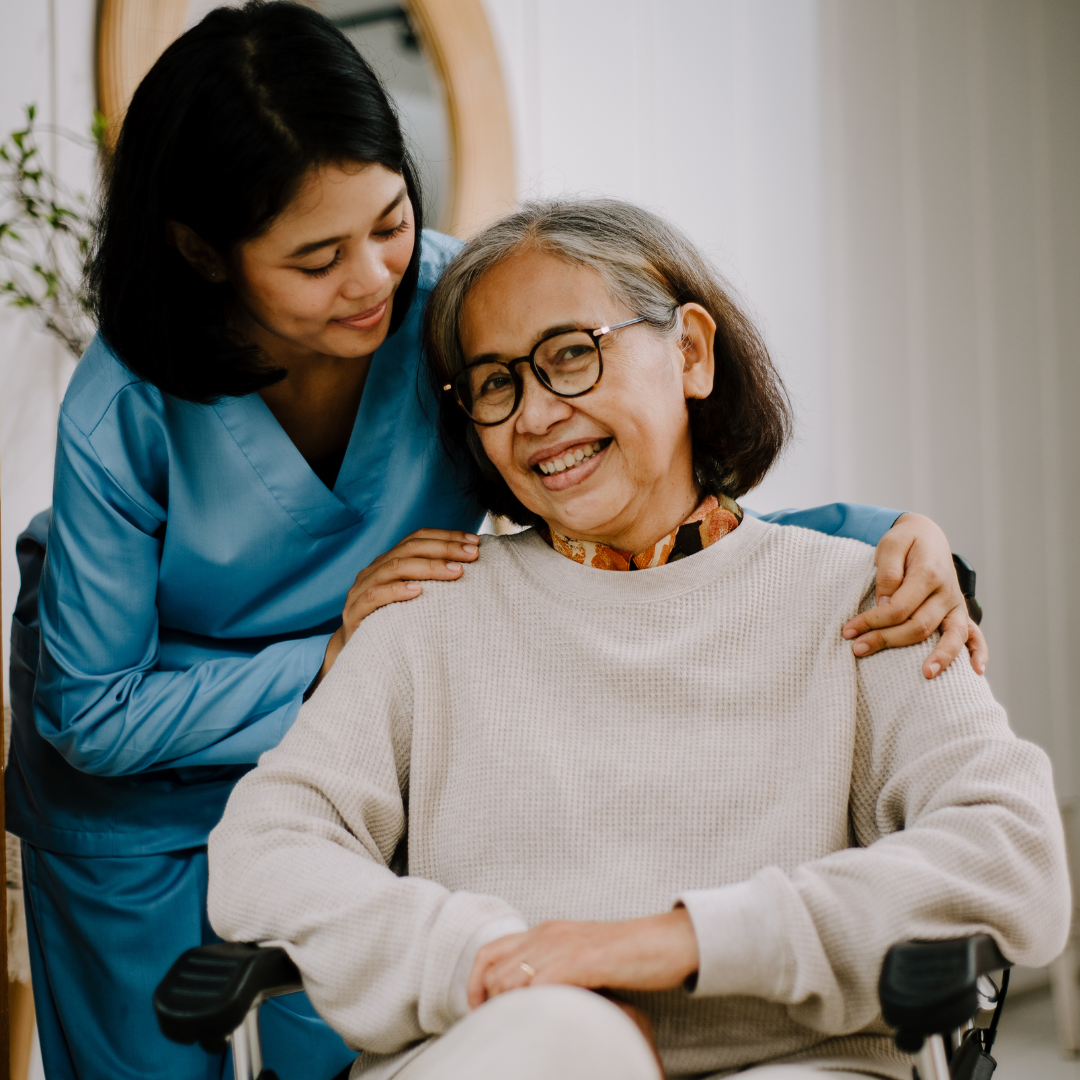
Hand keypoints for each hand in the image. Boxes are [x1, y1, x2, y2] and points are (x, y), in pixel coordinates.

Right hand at [310, 529, 479, 691]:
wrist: (358, 656)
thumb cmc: (394, 623)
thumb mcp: (415, 598)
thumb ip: (434, 581)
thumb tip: (472, 567)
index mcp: (390, 561)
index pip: (418, 538)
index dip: (447, 536)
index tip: (476, 542)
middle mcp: (375, 570)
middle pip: (410, 548)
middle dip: (444, 548)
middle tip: (472, 555)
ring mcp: (362, 589)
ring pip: (394, 568)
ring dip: (428, 567)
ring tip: (455, 571)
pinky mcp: (354, 612)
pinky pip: (374, 596)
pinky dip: (396, 591)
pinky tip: (418, 591)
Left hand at [466, 910, 698, 1008]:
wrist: (666, 941)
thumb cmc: (628, 957)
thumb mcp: (580, 957)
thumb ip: (554, 968)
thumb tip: (530, 998)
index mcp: (545, 931)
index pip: (488, 953)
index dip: (475, 985)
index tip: (480, 1013)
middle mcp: (548, 933)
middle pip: (493, 971)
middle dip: (489, 1004)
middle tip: (501, 1029)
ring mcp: (565, 944)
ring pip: (511, 980)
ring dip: (509, 1008)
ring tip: (522, 1028)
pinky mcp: (584, 959)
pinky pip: (542, 984)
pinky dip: (535, 1004)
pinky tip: (545, 1019)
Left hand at [841, 513, 987, 679]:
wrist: (927, 535)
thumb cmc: (904, 541)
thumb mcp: (890, 545)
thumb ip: (888, 573)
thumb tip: (885, 606)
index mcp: (928, 573)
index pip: (899, 607)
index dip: (873, 621)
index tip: (848, 631)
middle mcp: (946, 591)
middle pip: (919, 625)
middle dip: (886, 640)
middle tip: (857, 649)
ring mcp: (955, 604)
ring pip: (951, 635)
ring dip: (940, 657)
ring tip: (925, 674)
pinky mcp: (959, 612)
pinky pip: (974, 634)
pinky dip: (979, 652)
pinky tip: (975, 671)